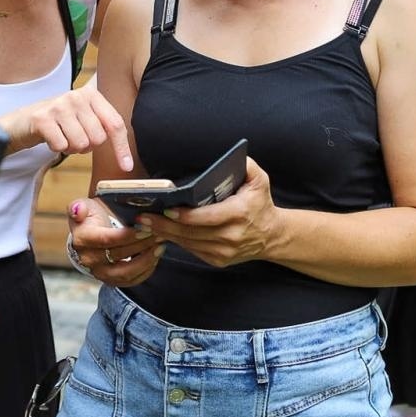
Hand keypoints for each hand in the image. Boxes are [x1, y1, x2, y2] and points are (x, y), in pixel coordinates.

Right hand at [3, 85, 132, 170]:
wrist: (24, 121)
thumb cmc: (61, 122)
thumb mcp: (85, 117)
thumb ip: (105, 126)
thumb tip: (129, 157)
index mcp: (92, 94)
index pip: (115, 124)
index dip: (122, 147)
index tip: (127, 167)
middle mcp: (76, 96)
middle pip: (98, 138)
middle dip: (88, 146)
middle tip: (75, 137)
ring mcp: (58, 105)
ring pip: (80, 144)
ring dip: (72, 148)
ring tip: (63, 136)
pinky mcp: (42, 118)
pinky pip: (61, 147)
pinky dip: (58, 148)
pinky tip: (52, 138)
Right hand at [68, 198, 163, 285]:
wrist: (89, 236)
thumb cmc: (90, 218)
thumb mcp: (83, 206)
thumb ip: (79, 207)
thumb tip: (78, 211)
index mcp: (83, 240)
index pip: (108, 240)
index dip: (129, 235)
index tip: (146, 227)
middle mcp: (89, 260)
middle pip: (119, 255)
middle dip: (142, 244)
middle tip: (159, 233)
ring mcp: (100, 273)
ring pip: (126, 273)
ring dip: (146, 260)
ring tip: (160, 245)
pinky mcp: (112, 281)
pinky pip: (132, 280)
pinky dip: (146, 270)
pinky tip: (156, 256)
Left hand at [141, 159, 278, 267]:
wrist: (272, 236)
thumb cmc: (260, 203)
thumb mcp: (259, 180)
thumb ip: (246, 165)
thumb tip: (232, 156)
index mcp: (239, 214)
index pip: (206, 217)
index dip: (184, 215)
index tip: (165, 208)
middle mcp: (231, 236)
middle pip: (191, 233)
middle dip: (164, 225)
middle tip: (143, 217)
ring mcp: (224, 252)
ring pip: (188, 244)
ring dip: (165, 234)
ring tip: (145, 224)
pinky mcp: (218, 260)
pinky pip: (192, 250)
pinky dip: (176, 241)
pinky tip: (161, 232)